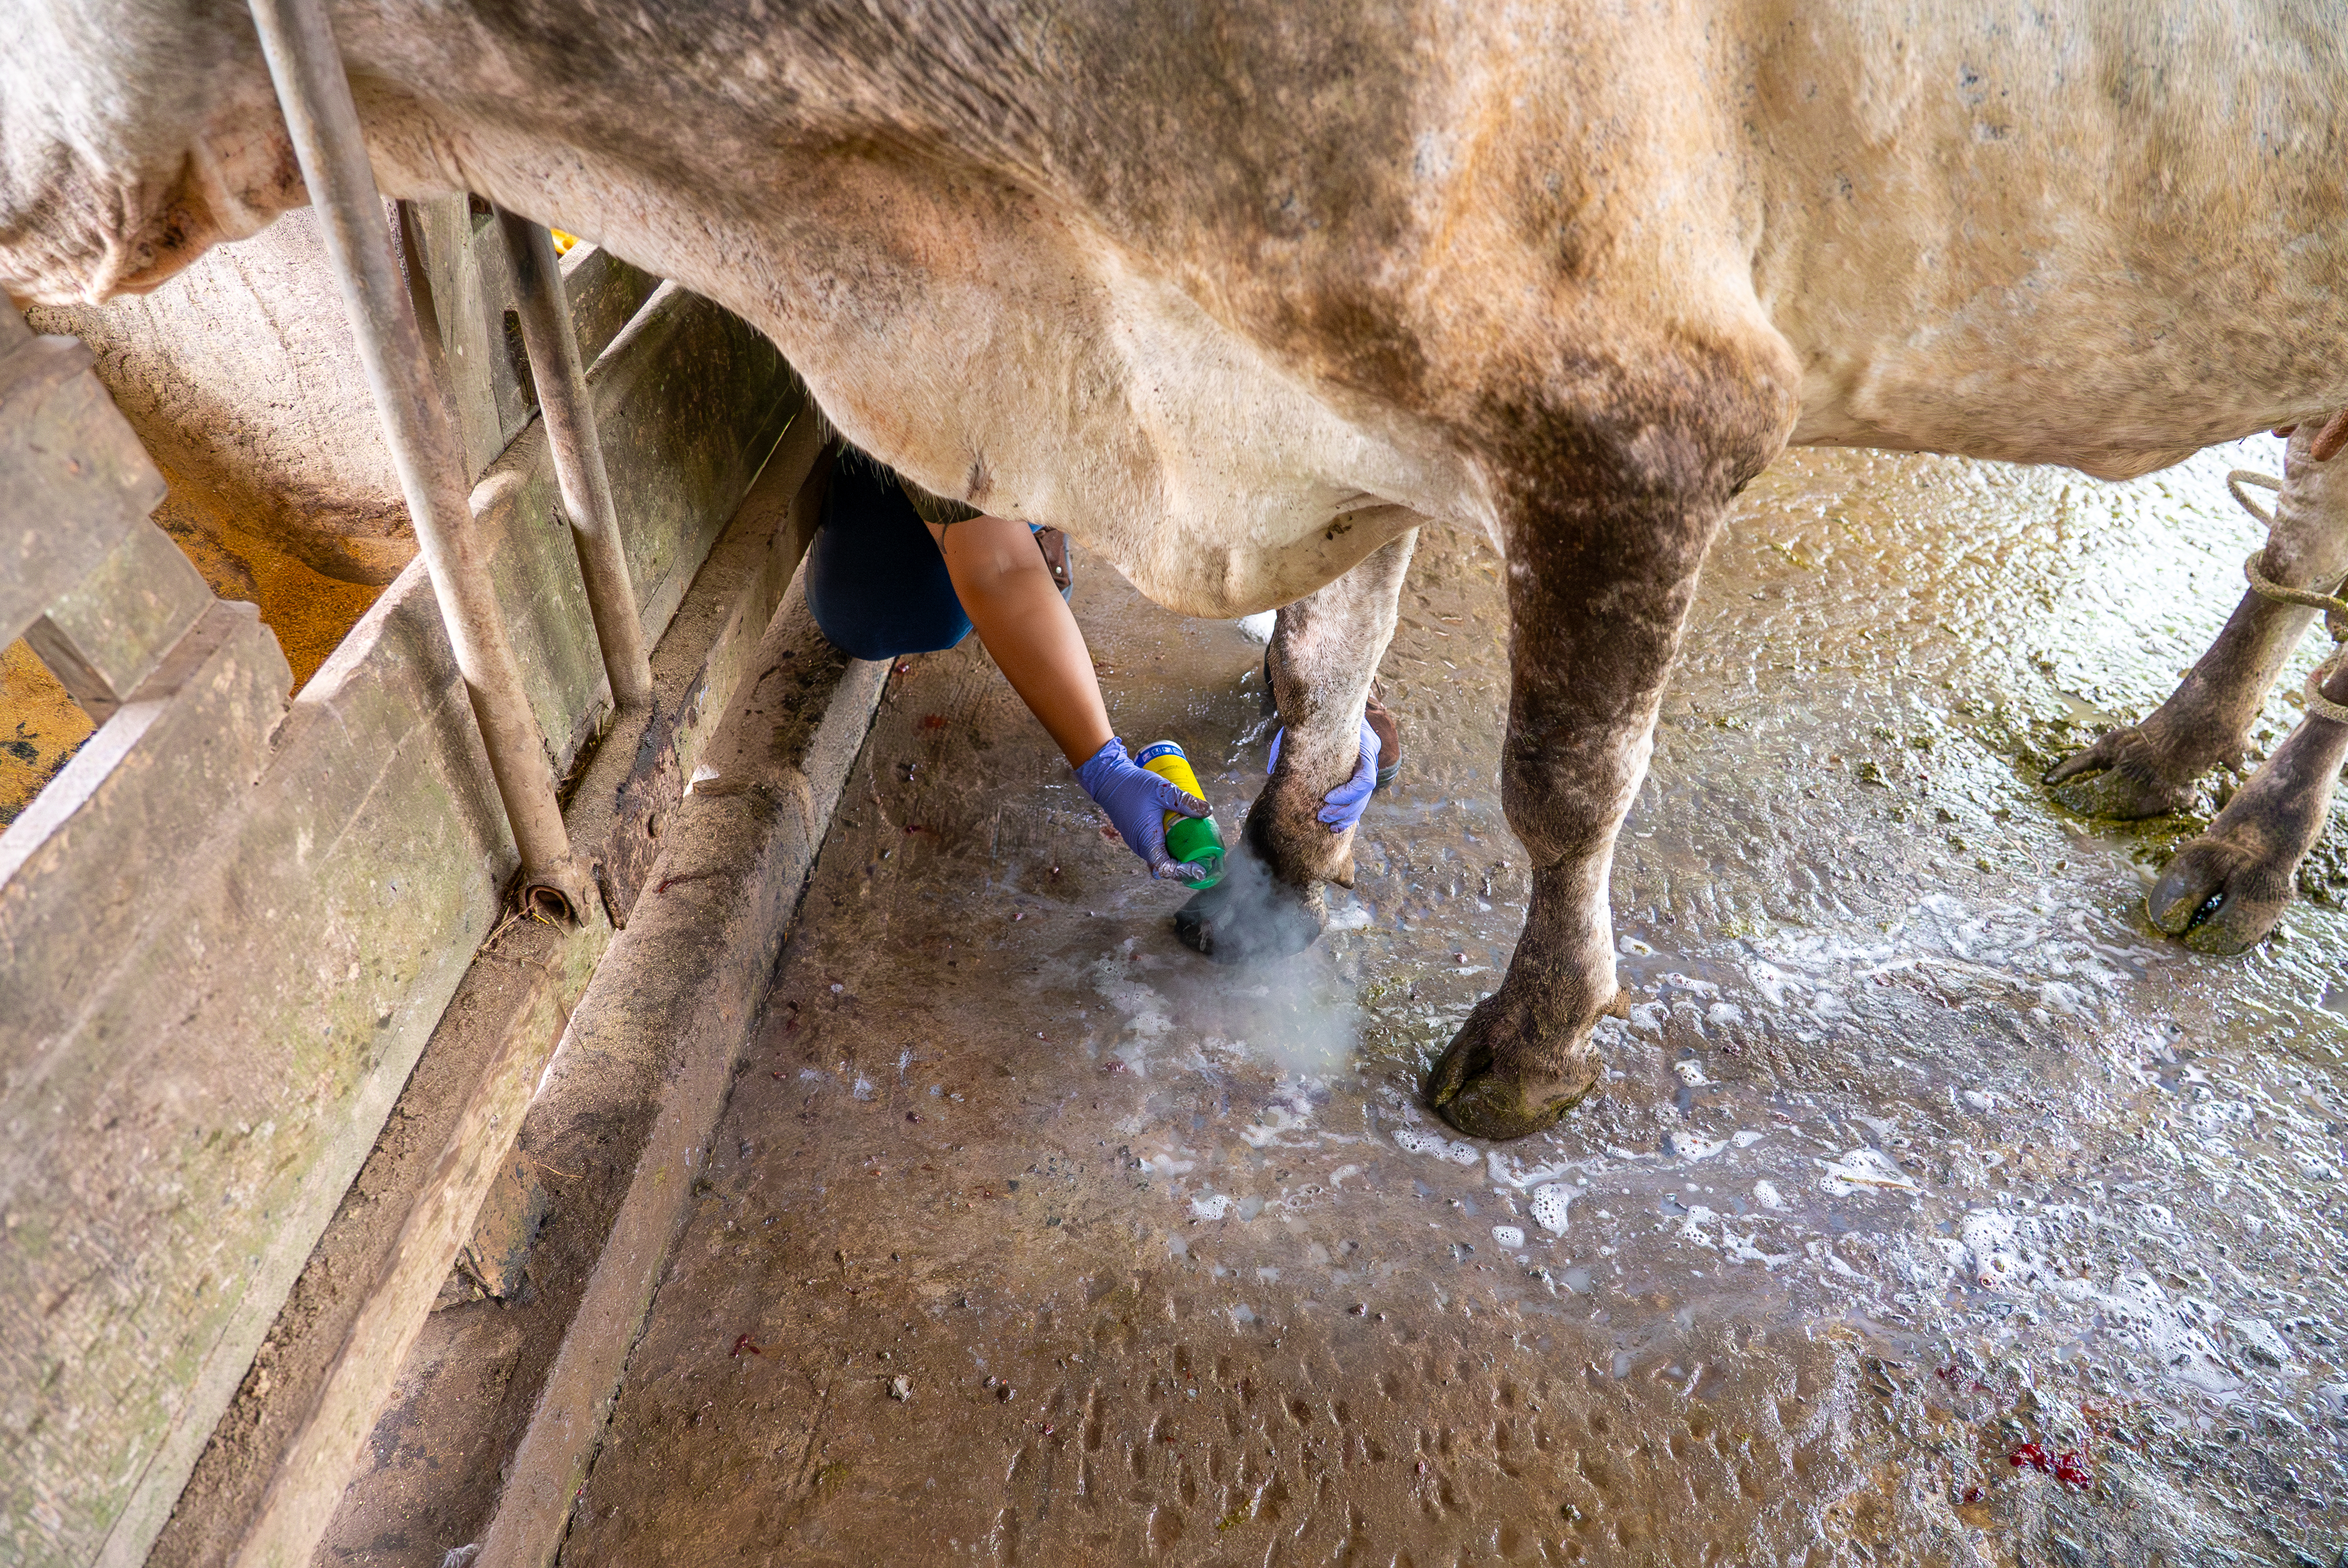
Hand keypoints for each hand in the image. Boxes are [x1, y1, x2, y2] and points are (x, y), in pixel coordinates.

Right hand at [1075, 738, 1212, 879]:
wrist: (1110, 780)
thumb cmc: (1133, 785)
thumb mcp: (1162, 790)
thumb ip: (1185, 801)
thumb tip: (1208, 811)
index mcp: (1146, 840)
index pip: (1165, 868)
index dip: (1183, 871)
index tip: (1200, 867)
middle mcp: (1141, 847)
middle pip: (1164, 869)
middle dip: (1184, 869)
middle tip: (1204, 861)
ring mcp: (1139, 843)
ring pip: (1160, 860)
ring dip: (1177, 860)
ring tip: (1197, 851)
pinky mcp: (1139, 837)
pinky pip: (1155, 850)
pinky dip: (1169, 851)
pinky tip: (1182, 839)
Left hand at [1267, 718, 1379, 833]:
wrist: (1331, 702)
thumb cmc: (1317, 713)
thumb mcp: (1304, 724)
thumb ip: (1290, 743)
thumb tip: (1271, 769)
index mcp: (1364, 743)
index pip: (1366, 777)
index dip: (1348, 793)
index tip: (1325, 798)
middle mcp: (1369, 756)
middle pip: (1365, 794)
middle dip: (1345, 810)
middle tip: (1322, 817)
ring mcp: (1366, 766)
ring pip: (1363, 800)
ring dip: (1347, 816)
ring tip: (1330, 826)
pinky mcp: (1358, 773)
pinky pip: (1358, 798)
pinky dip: (1348, 813)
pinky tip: (1336, 826)